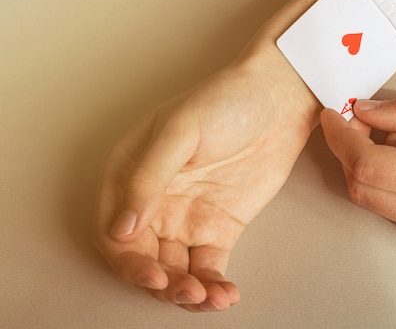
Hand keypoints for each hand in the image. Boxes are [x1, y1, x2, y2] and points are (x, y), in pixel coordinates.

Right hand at [94, 57, 318, 311]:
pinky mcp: (220, 228)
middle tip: (187, 291)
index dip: (127, 261)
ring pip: (175, 270)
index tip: (153, 274)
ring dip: (187, 292)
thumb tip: (121, 228)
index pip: (114, 232)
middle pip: (143, 259)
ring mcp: (187, 217)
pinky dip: (214, 286)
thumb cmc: (225, 101)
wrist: (277, 100)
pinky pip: (208, 267)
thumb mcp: (179, 131)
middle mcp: (155, 202)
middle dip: (161, 283)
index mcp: (131, 175)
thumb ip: (147, 178)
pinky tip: (226, 294)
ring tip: (213, 298)